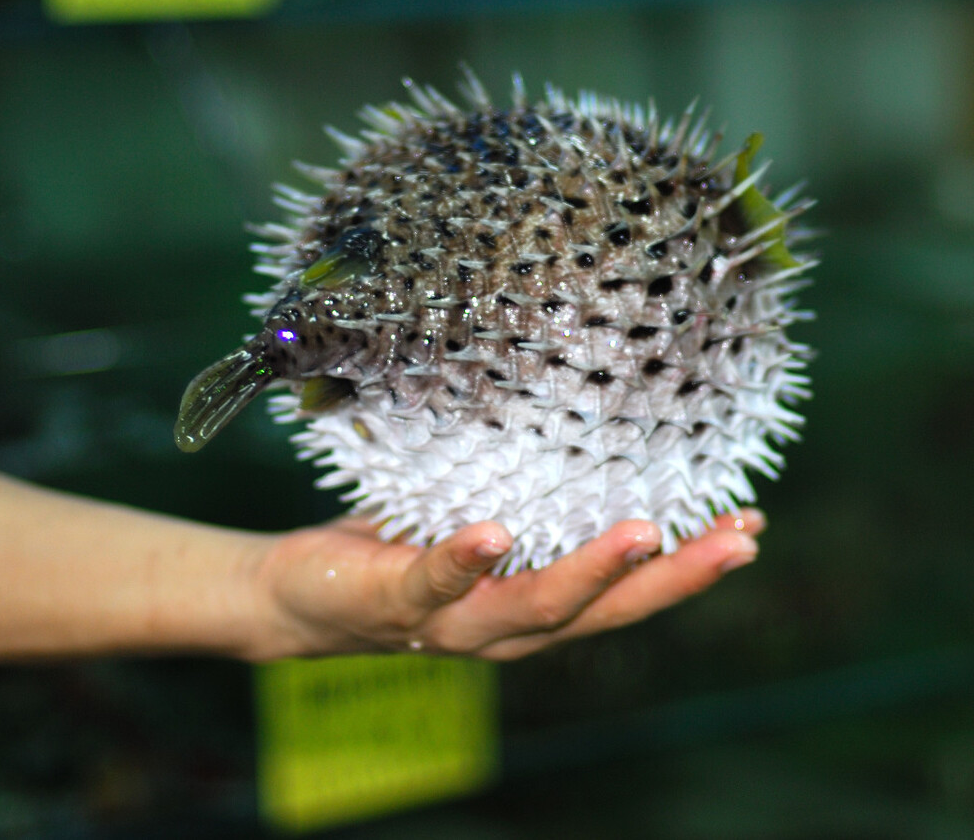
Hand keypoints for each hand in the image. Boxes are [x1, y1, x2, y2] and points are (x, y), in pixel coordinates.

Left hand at [252, 510, 762, 660]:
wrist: (296, 598)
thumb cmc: (395, 551)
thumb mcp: (468, 521)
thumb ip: (519, 496)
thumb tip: (570, 417)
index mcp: (530, 605)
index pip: (623, 593)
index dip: (686, 568)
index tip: (748, 527)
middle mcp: (504, 628)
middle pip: (602, 612)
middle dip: (671, 578)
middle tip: (737, 540)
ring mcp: (451, 622)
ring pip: (532, 607)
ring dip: (590, 572)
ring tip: (644, 531)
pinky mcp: (394, 604)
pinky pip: (433, 583)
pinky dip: (466, 560)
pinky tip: (495, 533)